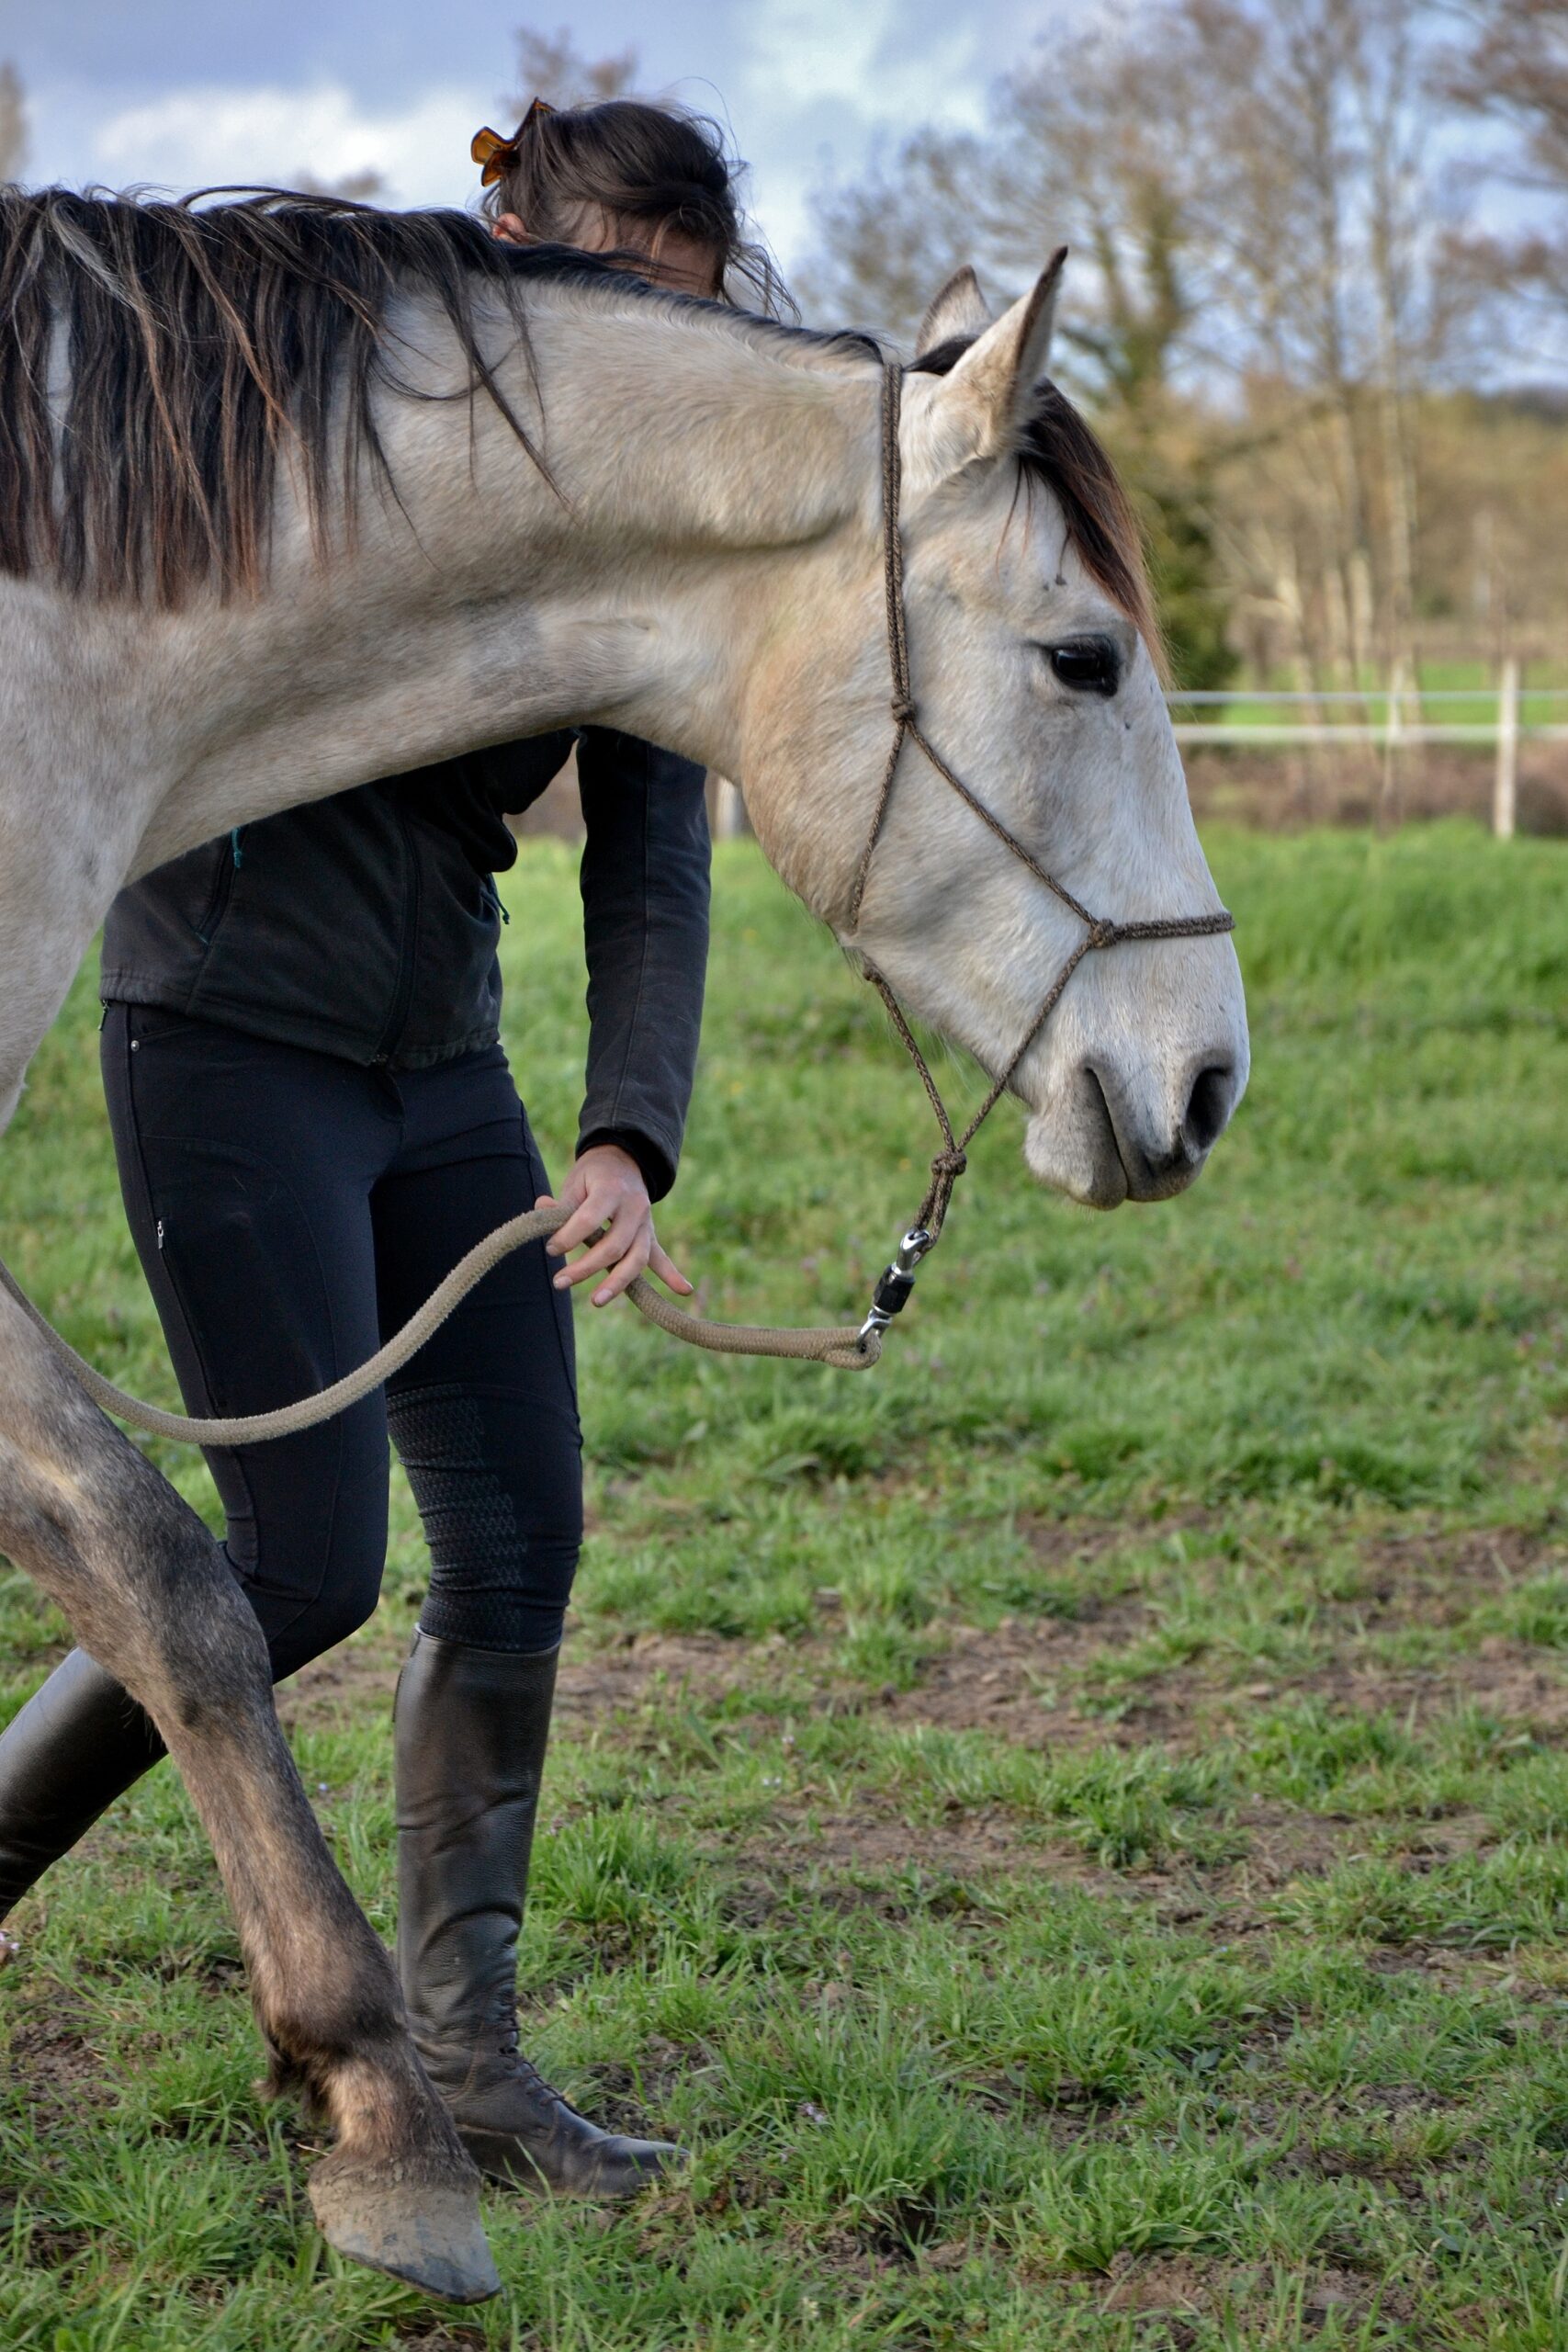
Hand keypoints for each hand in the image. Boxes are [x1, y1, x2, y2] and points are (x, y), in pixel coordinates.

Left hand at [538, 1143, 694, 1308]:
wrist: (624, 1160)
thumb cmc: (593, 1174)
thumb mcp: (575, 1181)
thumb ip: (562, 1203)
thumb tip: (540, 1209)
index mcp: (612, 1190)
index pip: (590, 1219)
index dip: (568, 1237)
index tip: (550, 1248)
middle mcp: (634, 1207)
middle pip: (614, 1245)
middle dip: (586, 1268)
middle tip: (558, 1282)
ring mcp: (645, 1223)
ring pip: (636, 1258)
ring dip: (617, 1282)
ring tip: (596, 1301)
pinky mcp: (650, 1235)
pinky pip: (660, 1257)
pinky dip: (672, 1275)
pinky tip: (683, 1290)